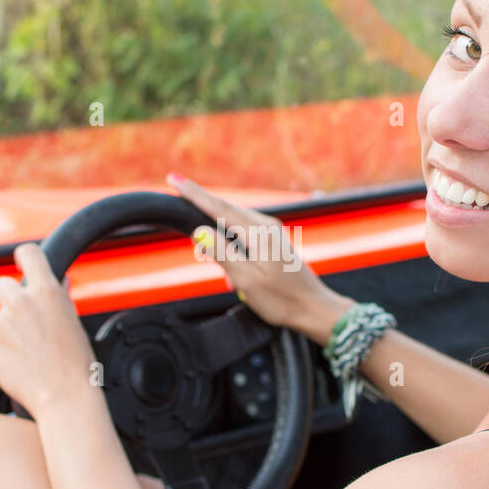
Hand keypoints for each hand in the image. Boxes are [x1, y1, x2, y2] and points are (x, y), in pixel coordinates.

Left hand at [0, 243, 98, 421]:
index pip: (28, 253)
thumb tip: (60, 282)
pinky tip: (21, 364)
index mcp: (46, 292)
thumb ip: (60, 298)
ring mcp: (2, 325)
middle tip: (25, 319)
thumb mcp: (74, 322)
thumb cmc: (77, 364)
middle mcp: (21, 304)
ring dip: (9, 331)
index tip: (23, 263)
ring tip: (31, 353)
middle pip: (2, 285)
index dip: (25, 258)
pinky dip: (2, 351)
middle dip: (10, 298)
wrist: (65, 398)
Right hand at [166, 173, 352, 340]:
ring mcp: (271, 232)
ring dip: (219, 240)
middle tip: (184, 215)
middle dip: (202, 212)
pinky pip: (243, 235)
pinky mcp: (273, 242)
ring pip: (233, 225)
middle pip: (225, 211)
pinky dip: (232, 247)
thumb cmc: (283, 299)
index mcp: (259, 232)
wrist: (314, 308)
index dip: (193, 194)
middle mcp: (266, 226)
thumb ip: (222, 253)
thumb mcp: (246, 279)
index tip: (173, 179)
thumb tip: (200, 232)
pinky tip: (234, 274)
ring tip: (224, 273)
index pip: (218, 208)